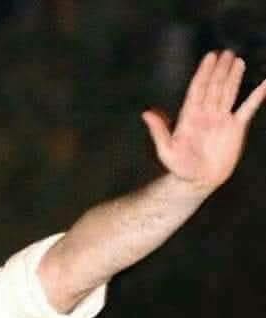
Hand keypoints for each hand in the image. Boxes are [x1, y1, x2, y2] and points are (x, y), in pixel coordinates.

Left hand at [142, 50, 265, 192]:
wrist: (198, 181)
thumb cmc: (180, 167)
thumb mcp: (166, 150)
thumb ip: (159, 131)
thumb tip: (146, 113)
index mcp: (190, 116)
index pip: (198, 89)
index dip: (203, 73)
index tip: (209, 58)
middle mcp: (206, 113)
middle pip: (214, 87)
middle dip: (219, 70)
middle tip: (226, 52)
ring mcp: (221, 119)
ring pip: (228, 93)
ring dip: (233, 77)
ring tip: (237, 61)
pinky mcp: (236, 127)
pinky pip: (248, 108)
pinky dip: (257, 96)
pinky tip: (265, 84)